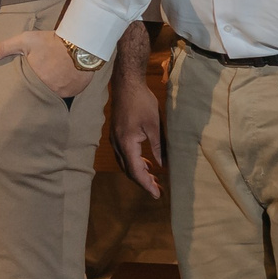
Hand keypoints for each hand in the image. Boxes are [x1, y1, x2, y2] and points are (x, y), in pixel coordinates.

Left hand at [0, 29, 89, 98]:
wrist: (81, 42)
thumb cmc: (51, 42)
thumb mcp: (25, 41)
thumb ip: (3, 49)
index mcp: (37, 84)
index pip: (29, 93)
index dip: (28, 89)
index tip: (26, 88)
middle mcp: (53, 92)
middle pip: (44, 94)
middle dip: (42, 88)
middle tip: (43, 80)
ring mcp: (68, 91)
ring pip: (58, 93)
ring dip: (56, 87)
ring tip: (54, 78)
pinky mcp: (80, 88)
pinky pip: (72, 90)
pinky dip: (69, 85)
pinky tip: (67, 76)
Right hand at [109, 25, 162, 197]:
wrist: (126, 84)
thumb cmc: (141, 102)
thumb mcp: (154, 125)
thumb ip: (157, 146)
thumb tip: (162, 164)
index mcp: (127, 143)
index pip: (136, 171)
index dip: (146, 184)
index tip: (157, 194)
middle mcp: (117, 144)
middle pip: (129, 170)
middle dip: (143, 181)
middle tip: (158, 190)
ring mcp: (114, 139)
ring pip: (126, 163)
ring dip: (139, 172)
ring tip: (154, 178)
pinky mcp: (116, 134)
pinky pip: (125, 155)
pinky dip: (135, 162)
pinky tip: (146, 162)